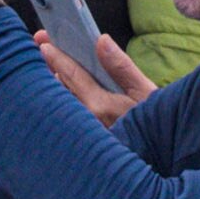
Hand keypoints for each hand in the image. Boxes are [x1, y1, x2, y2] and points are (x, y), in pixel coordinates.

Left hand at [38, 29, 156, 129]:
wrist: (157, 157)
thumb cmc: (154, 123)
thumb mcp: (144, 91)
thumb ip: (121, 66)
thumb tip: (101, 41)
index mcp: (98, 105)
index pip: (71, 74)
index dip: (57, 57)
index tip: (44, 43)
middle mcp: (84, 119)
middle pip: (60, 86)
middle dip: (52, 65)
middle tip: (42, 45)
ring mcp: (82, 130)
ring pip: (63, 100)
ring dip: (57, 82)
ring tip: (52, 65)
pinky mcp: (83, 138)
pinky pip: (69, 112)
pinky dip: (65, 96)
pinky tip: (65, 86)